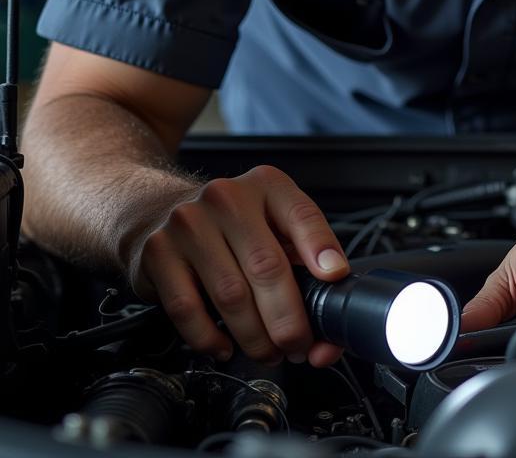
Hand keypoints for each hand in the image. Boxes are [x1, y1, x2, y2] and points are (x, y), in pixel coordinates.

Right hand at [128, 165, 348, 366]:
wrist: (160, 212)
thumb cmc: (229, 227)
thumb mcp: (274, 227)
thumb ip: (306, 267)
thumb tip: (328, 338)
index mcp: (267, 185)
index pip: (302, 215)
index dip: (321, 249)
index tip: (334, 278)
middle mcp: (227, 197)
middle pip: (266, 266)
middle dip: (288, 319)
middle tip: (298, 345)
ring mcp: (189, 223)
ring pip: (231, 294)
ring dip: (254, 337)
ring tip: (267, 352)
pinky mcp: (159, 252)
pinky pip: (188, 309)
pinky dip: (210, 338)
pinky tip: (225, 347)